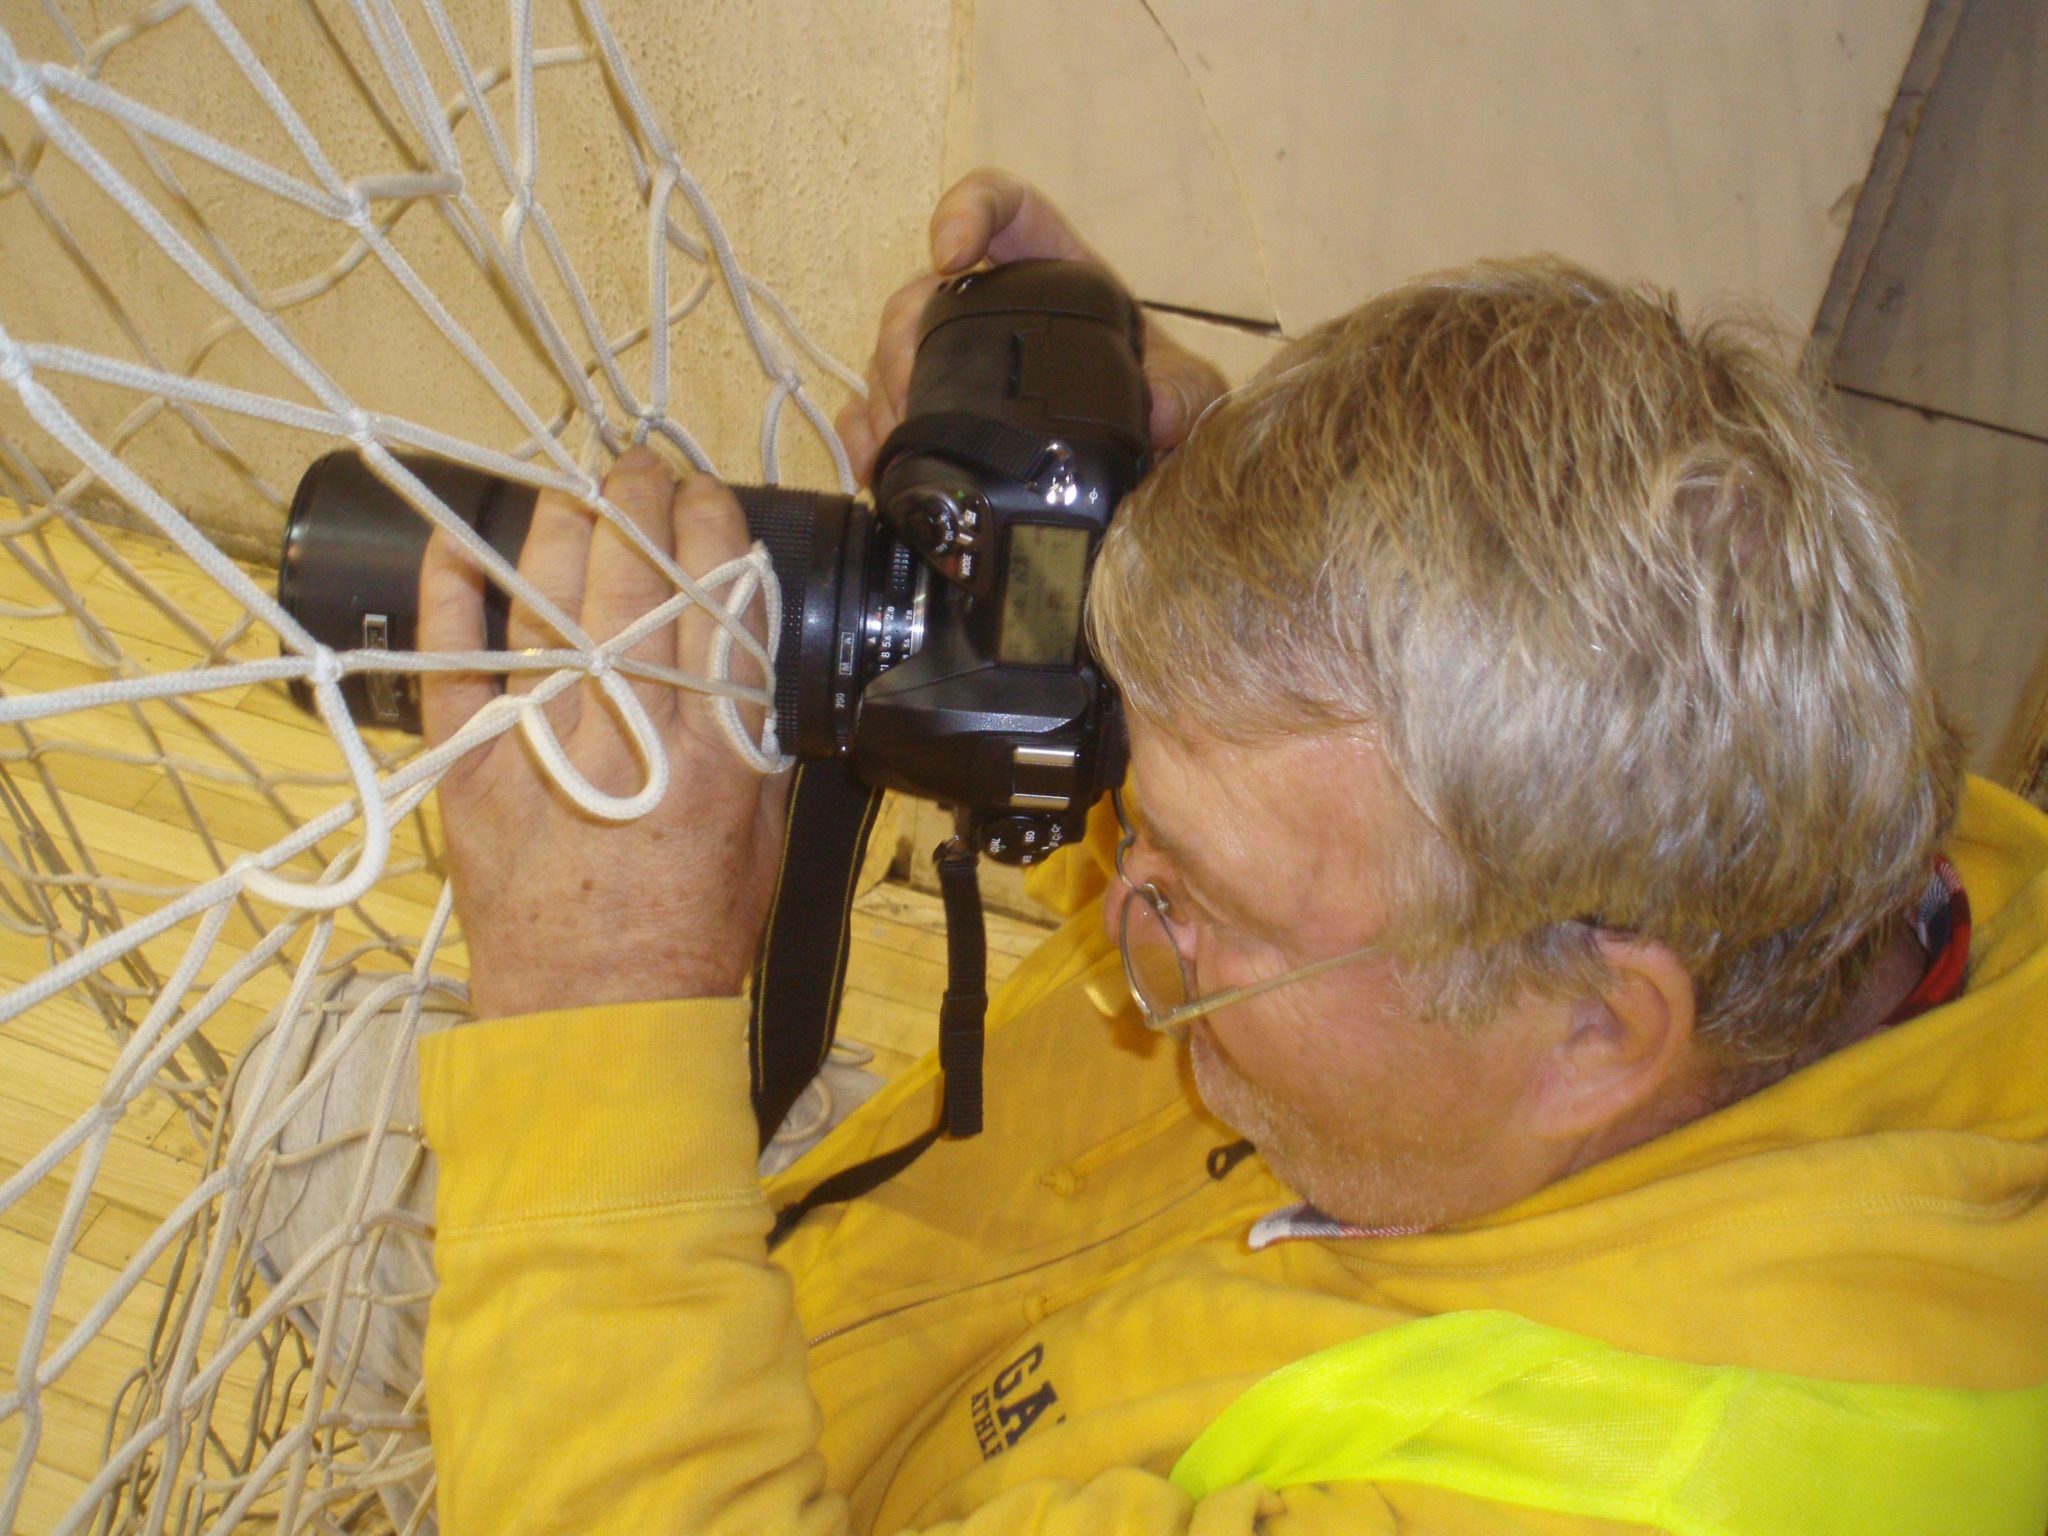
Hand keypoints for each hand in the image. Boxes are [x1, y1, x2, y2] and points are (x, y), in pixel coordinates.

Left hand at [418, 449, 789, 1018]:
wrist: (598, 1016)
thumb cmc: (691, 935)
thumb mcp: (765, 834)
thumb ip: (754, 741)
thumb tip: (739, 659)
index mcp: (714, 748)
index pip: (717, 598)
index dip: (713, 528)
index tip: (708, 497)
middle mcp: (629, 728)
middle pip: (635, 576)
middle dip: (639, 500)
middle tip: (639, 465)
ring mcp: (540, 739)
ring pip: (549, 595)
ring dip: (561, 523)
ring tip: (575, 487)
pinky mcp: (466, 762)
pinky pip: (452, 657)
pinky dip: (453, 593)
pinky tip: (463, 543)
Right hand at [835, 168, 1229, 484]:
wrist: (1145, 465)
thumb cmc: (1159, 403)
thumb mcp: (1188, 393)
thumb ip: (1186, 394)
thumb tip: (1161, 413)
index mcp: (1056, 272)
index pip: (1004, 206)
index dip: (968, 210)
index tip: (948, 252)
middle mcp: (994, 306)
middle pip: (924, 291)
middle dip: (904, 336)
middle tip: (911, 390)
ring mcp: (955, 358)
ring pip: (892, 350)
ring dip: (883, 391)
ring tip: (896, 439)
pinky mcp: (931, 409)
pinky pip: (879, 409)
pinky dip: (866, 434)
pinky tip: (870, 466)